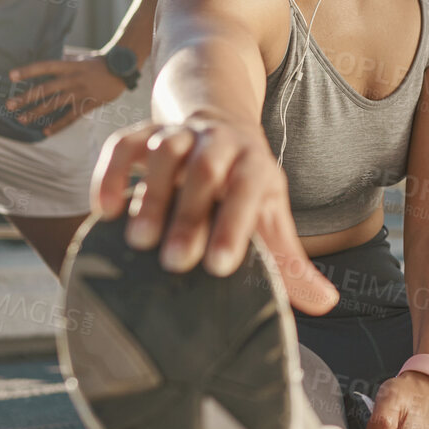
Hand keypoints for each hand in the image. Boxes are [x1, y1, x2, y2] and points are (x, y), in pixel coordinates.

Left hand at [5, 54, 126, 136]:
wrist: (121, 70)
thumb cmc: (98, 63)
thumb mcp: (80, 58)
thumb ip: (63, 61)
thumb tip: (46, 61)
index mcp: (69, 66)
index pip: (44, 67)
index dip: (28, 71)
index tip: (11, 76)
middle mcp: (73, 79)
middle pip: (45, 90)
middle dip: (26, 98)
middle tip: (9, 105)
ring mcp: (80, 93)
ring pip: (54, 105)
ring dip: (36, 113)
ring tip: (21, 120)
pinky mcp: (87, 105)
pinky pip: (70, 117)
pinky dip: (58, 125)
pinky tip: (45, 131)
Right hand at [89, 116, 339, 316]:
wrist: (219, 126)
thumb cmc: (245, 185)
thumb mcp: (270, 215)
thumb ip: (289, 261)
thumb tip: (325, 303)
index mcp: (254, 163)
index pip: (249, 189)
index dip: (235, 225)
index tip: (220, 267)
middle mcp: (219, 142)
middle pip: (206, 170)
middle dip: (190, 215)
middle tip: (175, 262)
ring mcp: (179, 134)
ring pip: (166, 152)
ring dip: (152, 194)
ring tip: (138, 241)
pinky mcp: (143, 134)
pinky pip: (123, 144)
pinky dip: (110, 173)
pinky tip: (103, 210)